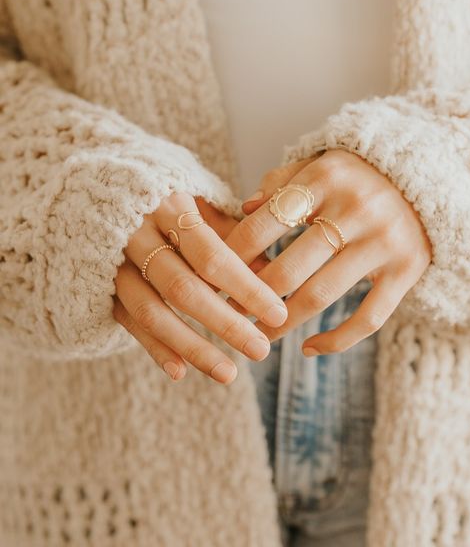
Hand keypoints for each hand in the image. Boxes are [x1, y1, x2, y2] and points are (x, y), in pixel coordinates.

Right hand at [113, 193, 287, 383]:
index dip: (246, 288)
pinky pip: (128, 322)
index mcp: (168, 206)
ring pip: (152, 312)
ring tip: (229, 373)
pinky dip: (154, 348)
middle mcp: (136, 234)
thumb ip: (232, 232)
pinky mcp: (102, 285)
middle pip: (183, 288)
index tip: (278, 314)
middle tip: (261, 350)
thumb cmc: (163, 197)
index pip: (212, 255)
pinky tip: (181, 372)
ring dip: (192, 346)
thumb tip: (271, 270)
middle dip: (226, 323)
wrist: (95, 191)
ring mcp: (114, 263)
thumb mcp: (198, 201)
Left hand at [225, 149, 431, 354]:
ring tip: (258, 335)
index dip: (232, 257)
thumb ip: (279, 182)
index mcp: (325, 178)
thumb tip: (242, 210)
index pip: (264, 225)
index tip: (213, 279)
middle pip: (288, 269)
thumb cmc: (355, 176)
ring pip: (321, 296)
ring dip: (282, 324)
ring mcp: (383, 242)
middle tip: (229, 313)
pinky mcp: (407, 270)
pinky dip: (336, 341)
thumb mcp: (317, 166)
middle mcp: (356, 208)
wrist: (425, 179)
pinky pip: (368, 318)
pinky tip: (309, 349)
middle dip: (250, 298)